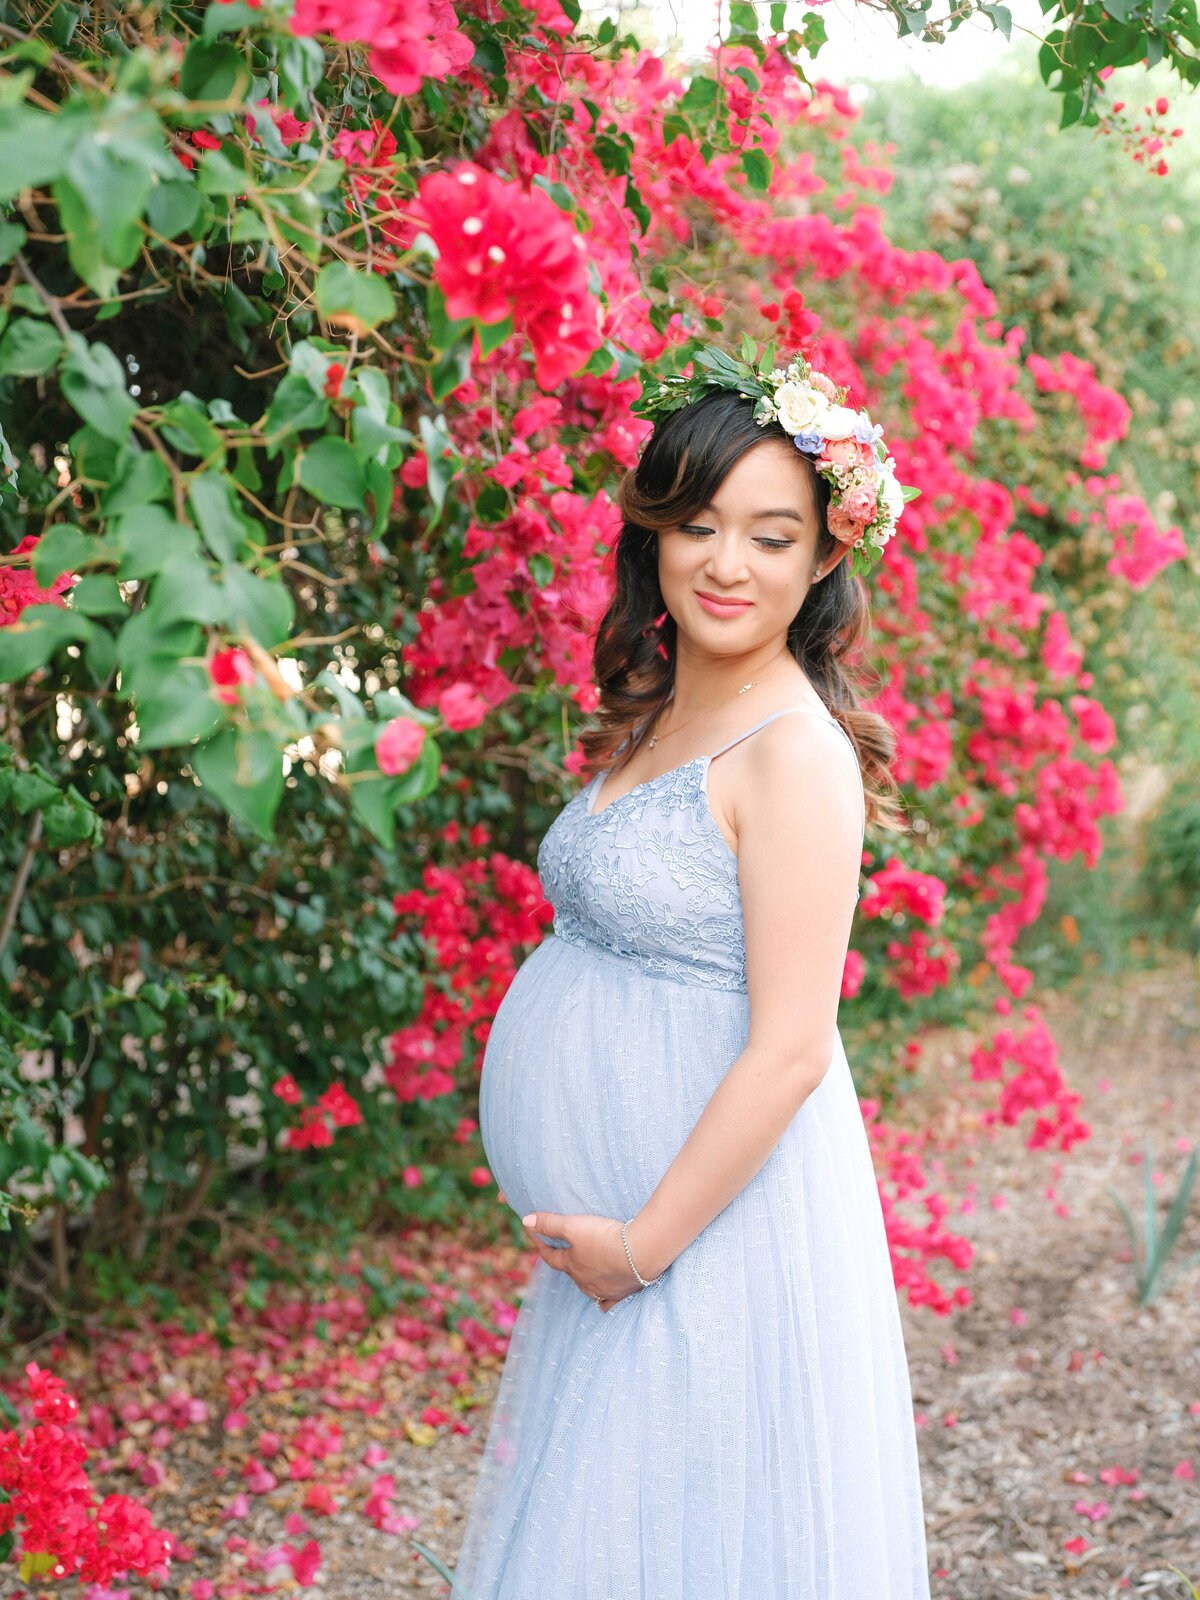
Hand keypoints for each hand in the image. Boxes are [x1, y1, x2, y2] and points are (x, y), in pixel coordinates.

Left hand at [521, 1211, 647, 1311]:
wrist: (640, 1253)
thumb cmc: (605, 1238)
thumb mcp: (574, 1226)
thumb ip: (550, 1224)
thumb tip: (525, 1221)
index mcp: (571, 1265)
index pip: (551, 1257)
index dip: (541, 1244)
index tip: (534, 1233)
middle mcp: (584, 1281)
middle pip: (570, 1272)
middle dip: (564, 1262)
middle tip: (564, 1251)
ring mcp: (602, 1290)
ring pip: (587, 1287)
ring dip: (583, 1278)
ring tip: (584, 1270)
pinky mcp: (621, 1294)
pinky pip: (608, 1302)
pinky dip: (603, 1299)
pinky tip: (604, 1296)